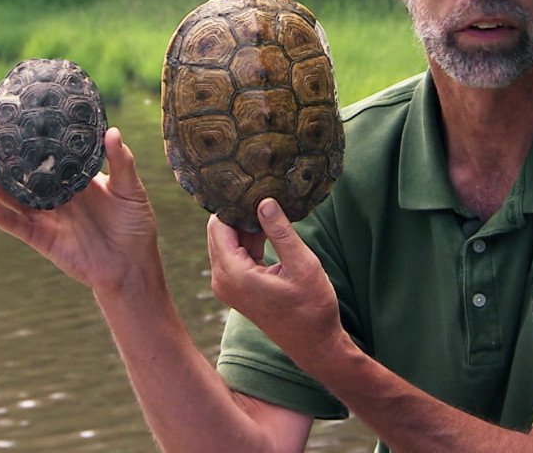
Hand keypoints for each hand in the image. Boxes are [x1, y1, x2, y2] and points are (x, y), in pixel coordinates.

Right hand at [0, 107, 158, 296]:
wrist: (132, 265)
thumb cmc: (134, 224)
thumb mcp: (130, 189)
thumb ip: (121, 162)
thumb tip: (111, 131)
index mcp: (70, 175)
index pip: (40, 149)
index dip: (21, 133)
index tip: (3, 112)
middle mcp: (52, 192)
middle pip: (16, 169)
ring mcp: (45, 216)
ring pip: (10, 195)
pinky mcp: (42, 239)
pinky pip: (17, 227)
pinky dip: (1, 217)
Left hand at [206, 199, 343, 364]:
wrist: (314, 344)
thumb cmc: (312, 307)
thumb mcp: (301, 264)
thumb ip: (280, 231)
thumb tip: (264, 201)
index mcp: (234, 274)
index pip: (218, 225)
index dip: (233, 205)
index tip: (253, 187)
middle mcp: (222, 280)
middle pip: (218, 232)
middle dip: (238, 213)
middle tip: (263, 193)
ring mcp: (227, 286)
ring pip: (226, 242)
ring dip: (245, 226)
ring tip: (270, 209)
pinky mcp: (236, 288)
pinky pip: (235, 255)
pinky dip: (249, 240)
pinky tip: (269, 228)